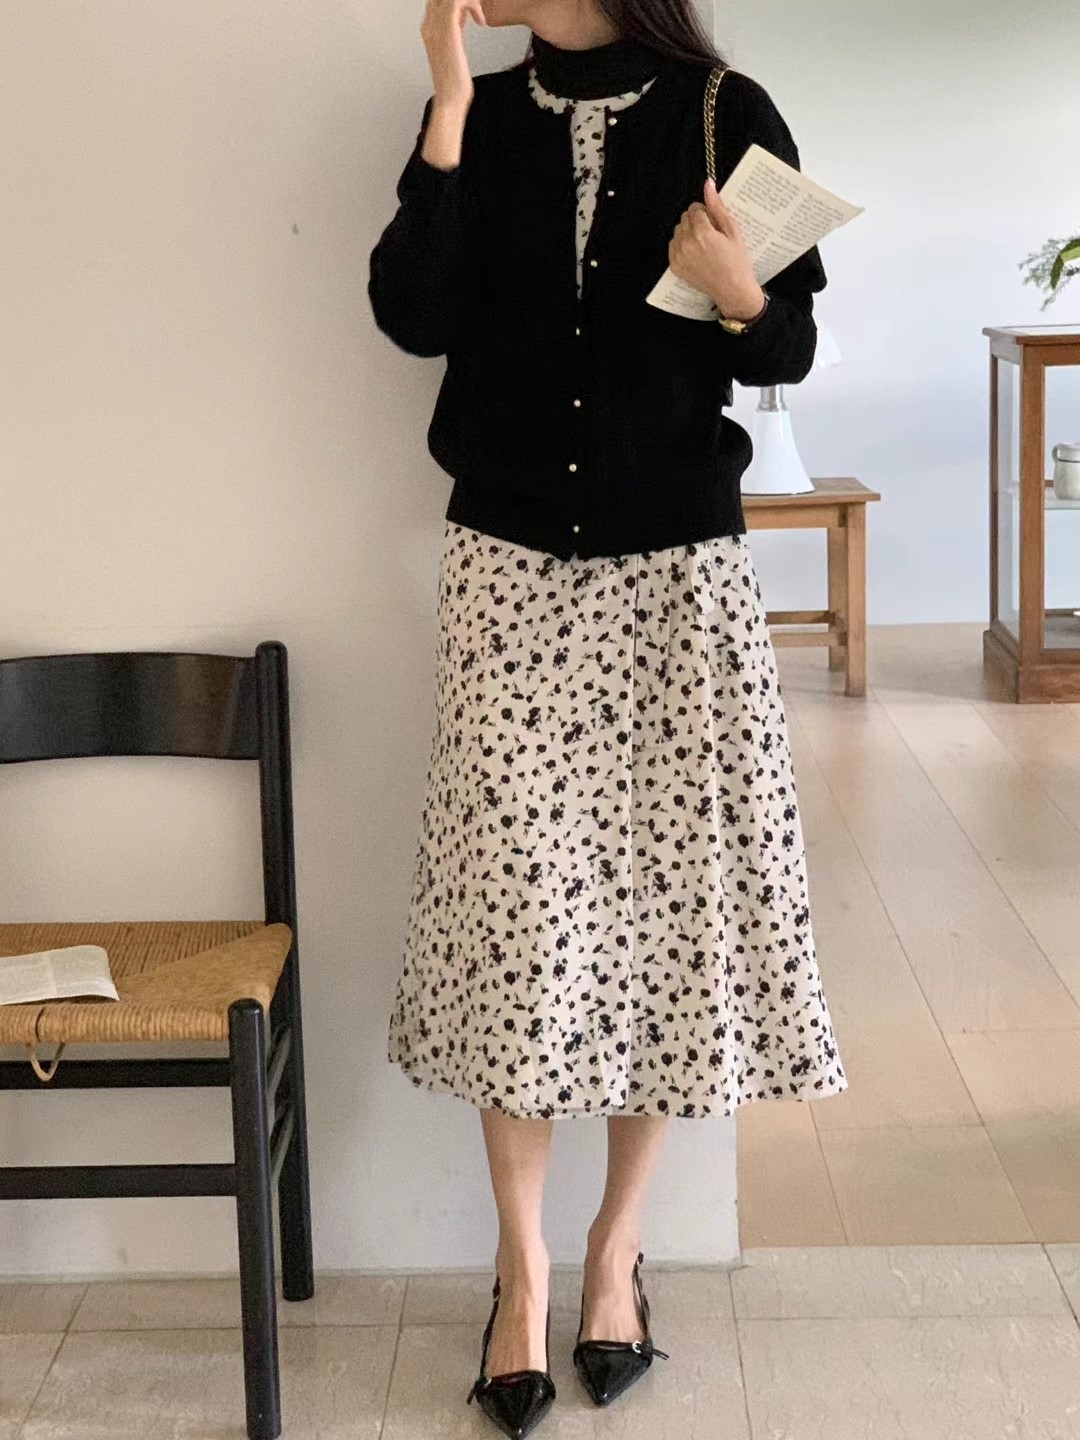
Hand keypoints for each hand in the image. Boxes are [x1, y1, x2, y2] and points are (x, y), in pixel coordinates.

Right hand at [421, 0, 485, 112]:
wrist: (450, 99)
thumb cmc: (453, 83)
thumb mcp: (453, 50)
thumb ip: (454, 33)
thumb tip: (462, 19)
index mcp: (429, 30)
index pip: (437, 1)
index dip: (455, 3)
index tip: (469, 15)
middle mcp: (429, 25)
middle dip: (461, 0)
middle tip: (474, 11)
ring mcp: (437, 26)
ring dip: (468, 1)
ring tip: (478, 15)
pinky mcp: (449, 30)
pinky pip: (457, 1)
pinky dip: (472, 5)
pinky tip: (480, 21)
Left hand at [668, 177, 764, 319]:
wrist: (732, 290)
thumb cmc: (737, 262)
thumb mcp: (732, 231)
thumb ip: (717, 207)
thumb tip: (708, 185)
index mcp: (701, 233)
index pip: (694, 208)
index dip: (705, 212)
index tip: (714, 221)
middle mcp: (686, 244)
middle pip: (685, 218)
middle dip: (696, 221)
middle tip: (711, 234)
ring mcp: (679, 256)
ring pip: (678, 231)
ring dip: (688, 232)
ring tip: (704, 244)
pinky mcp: (675, 266)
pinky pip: (673, 246)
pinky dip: (682, 245)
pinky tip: (696, 253)